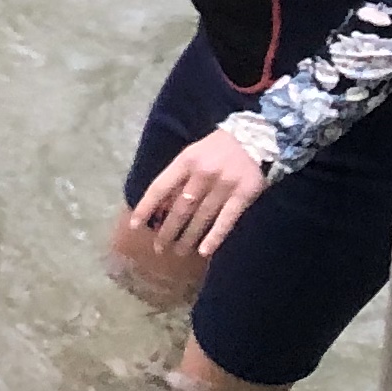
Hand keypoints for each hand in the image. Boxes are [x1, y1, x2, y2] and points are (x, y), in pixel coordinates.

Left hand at [129, 126, 271, 256]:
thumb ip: (178, 177)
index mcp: (186, 161)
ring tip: (178, 252)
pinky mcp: (243, 195)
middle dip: (167, 230)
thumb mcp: (192, 155)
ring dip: (188, 237)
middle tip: (159, 248)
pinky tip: (204, 251)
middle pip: (180, 207)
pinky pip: (226, 220)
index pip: (160, 187)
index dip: (146, 207)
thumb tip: (160, 206)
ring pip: (201, 217)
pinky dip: (214, 237)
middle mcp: (202, 174)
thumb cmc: (217, 148)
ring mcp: (223, 186)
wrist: (256, 138)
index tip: (135, 225)